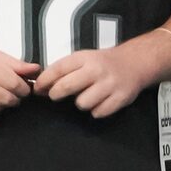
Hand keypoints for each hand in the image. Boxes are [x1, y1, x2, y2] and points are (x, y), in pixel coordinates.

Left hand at [34, 35, 165, 118]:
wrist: (133, 63)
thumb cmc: (101, 64)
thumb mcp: (82, 60)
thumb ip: (62, 71)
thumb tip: (40, 88)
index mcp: (84, 58)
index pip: (58, 69)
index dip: (44, 81)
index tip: (38, 89)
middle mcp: (96, 70)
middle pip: (66, 87)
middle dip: (56, 94)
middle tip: (57, 95)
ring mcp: (109, 84)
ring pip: (82, 103)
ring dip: (81, 103)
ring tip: (87, 96)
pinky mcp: (120, 98)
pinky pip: (98, 112)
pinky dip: (96, 110)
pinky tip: (99, 101)